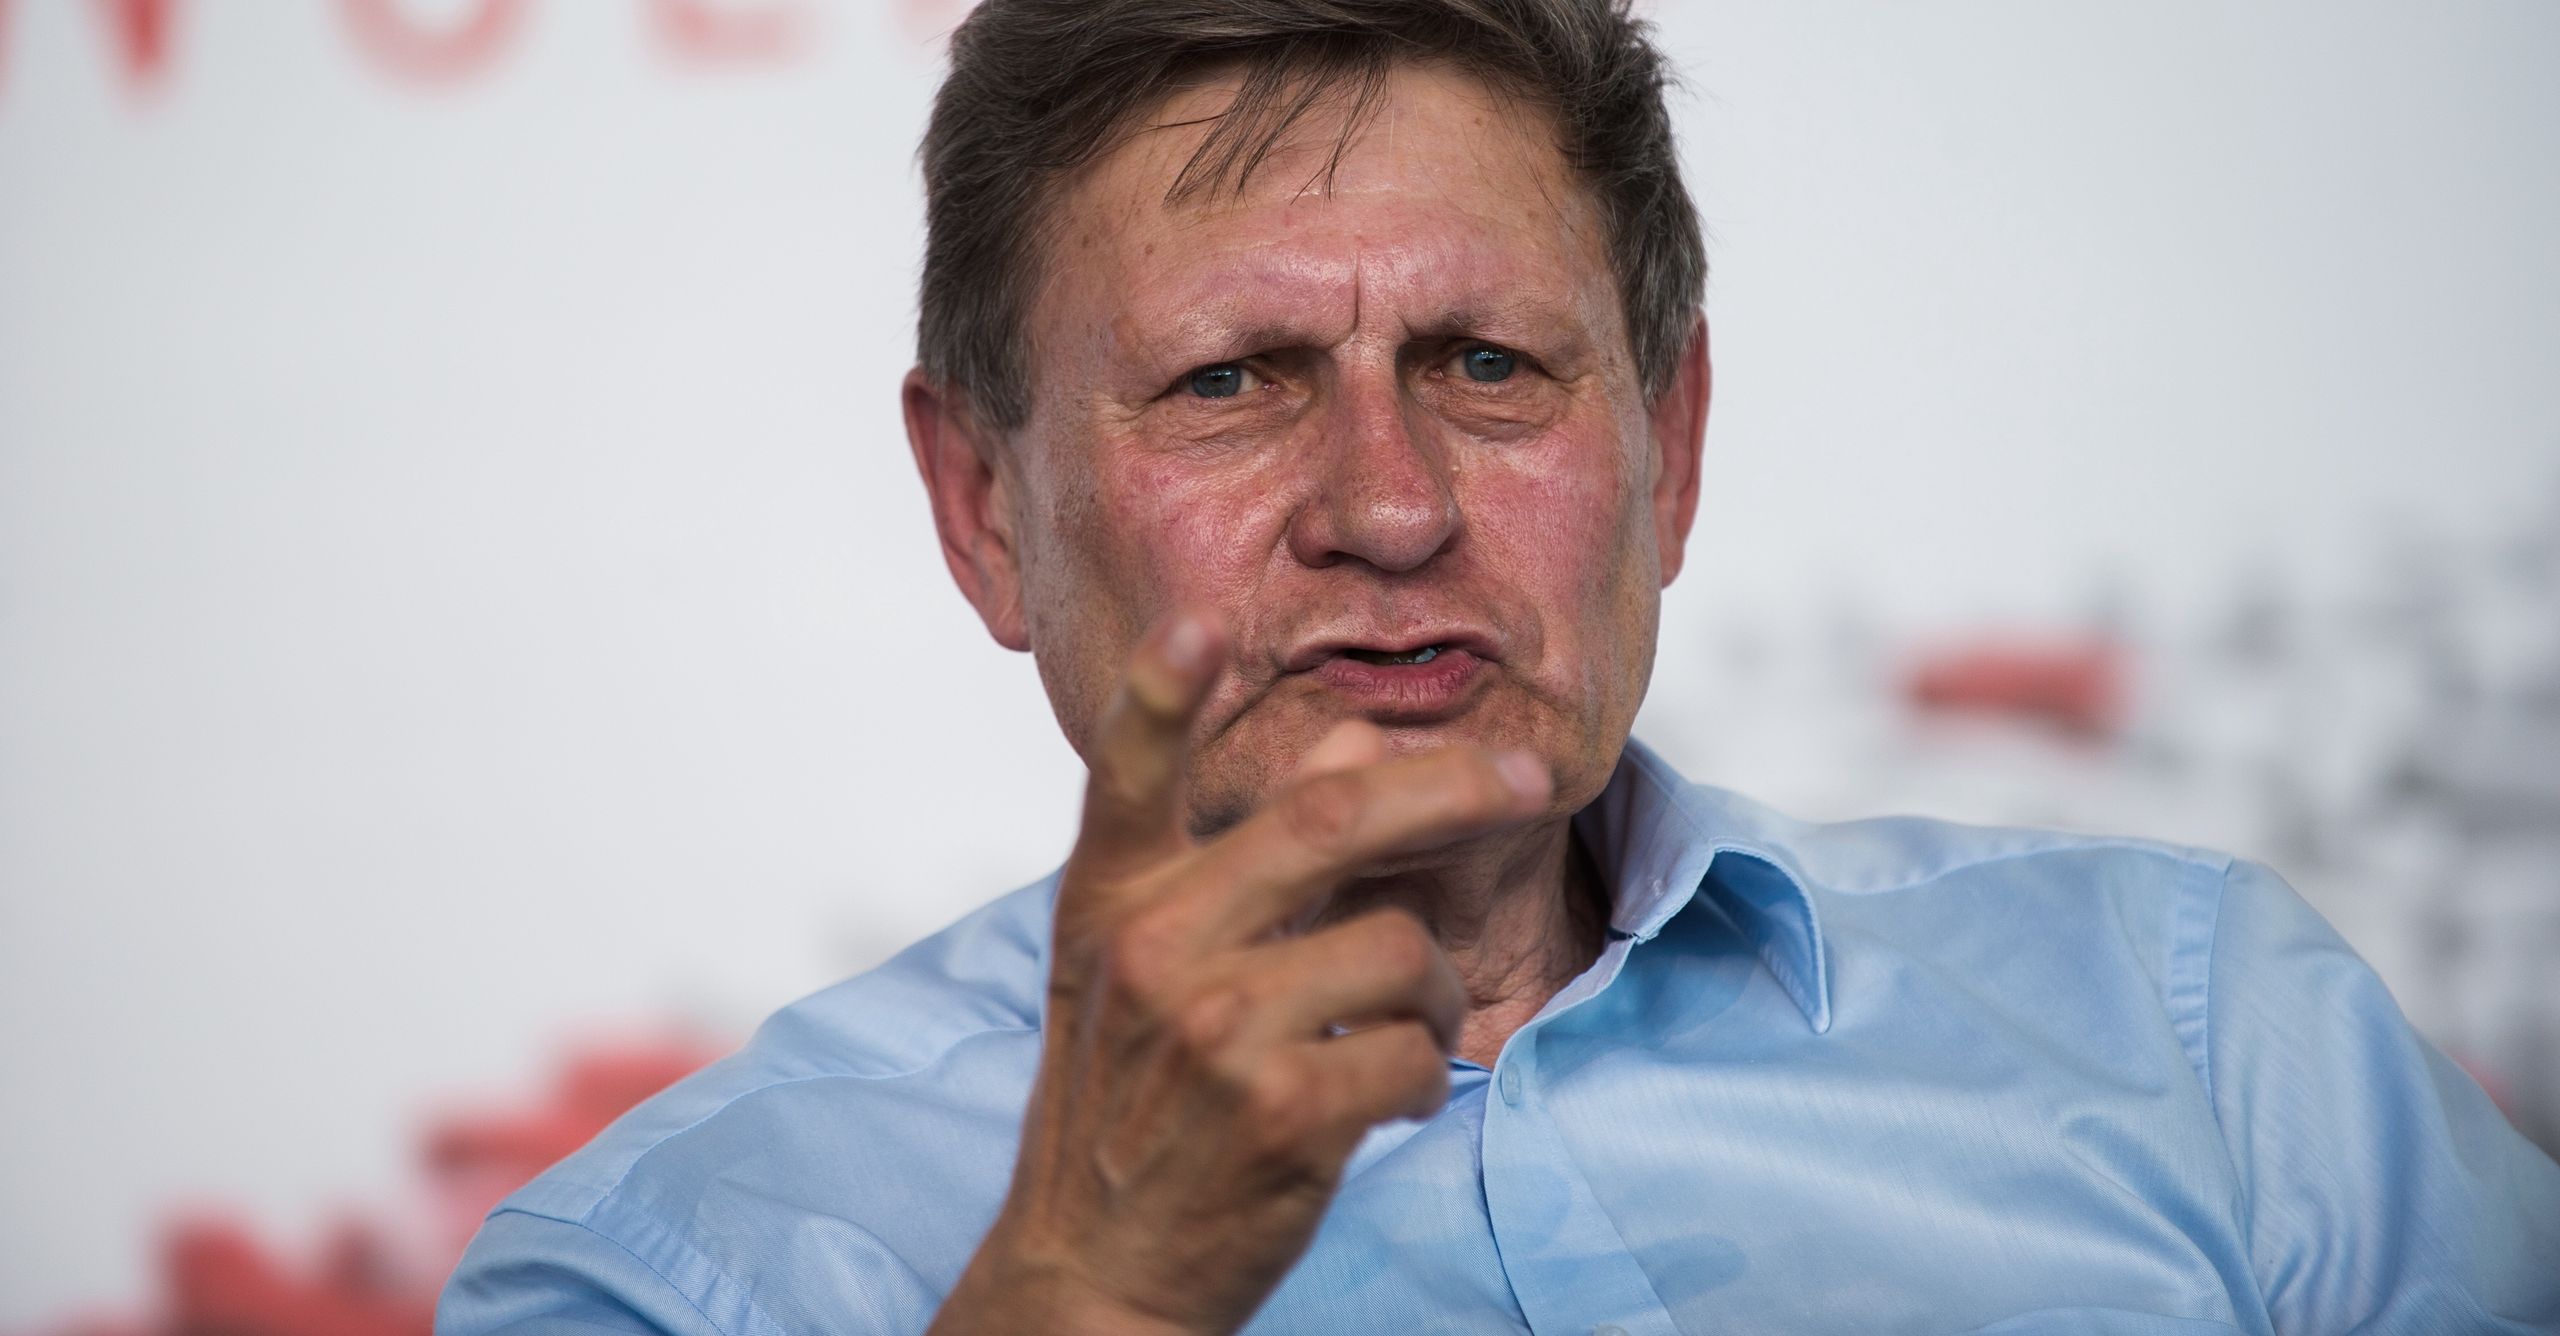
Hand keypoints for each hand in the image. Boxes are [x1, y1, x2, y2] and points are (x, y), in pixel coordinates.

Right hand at [928, 610, 1552, 1335]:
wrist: (1095, 1267)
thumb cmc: (1134, 1103)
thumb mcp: (1155, 970)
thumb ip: (1247, 854)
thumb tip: (1362, 738)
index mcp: (1111, 900)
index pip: (1128, 774)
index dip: (1165, 693)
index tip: (1205, 627)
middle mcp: (1153, 948)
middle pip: (1331, 819)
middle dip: (1449, 789)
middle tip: (1522, 782)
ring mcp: (1213, 1029)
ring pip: (1399, 945)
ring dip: (1434, 990)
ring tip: (1398, 1031)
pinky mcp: (1280, 1110)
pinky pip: (1414, 1051)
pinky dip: (1422, 1076)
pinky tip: (1382, 1101)